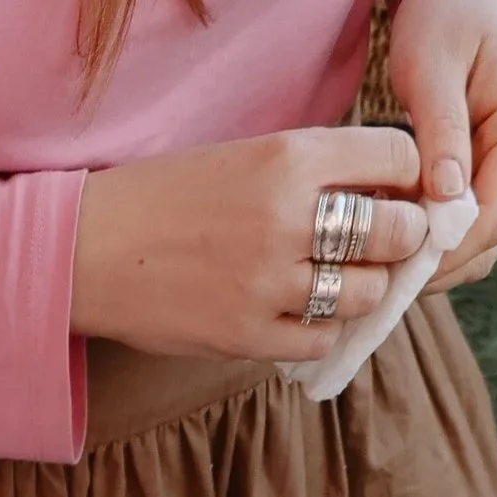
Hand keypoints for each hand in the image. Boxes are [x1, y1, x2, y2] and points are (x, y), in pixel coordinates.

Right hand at [72, 127, 427, 361]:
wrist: (89, 251)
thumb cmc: (168, 199)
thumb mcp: (245, 157)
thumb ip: (312, 171)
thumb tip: (386, 197)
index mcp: (289, 157)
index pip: (398, 160)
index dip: (408, 178)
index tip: (396, 193)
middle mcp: (286, 217)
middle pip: (394, 232)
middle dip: (399, 237)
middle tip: (385, 244)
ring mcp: (267, 282)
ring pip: (365, 292)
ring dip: (362, 289)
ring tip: (337, 282)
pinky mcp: (246, 335)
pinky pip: (319, 339)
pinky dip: (320, 329)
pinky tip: (299, 314)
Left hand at [388, 0, 496, 287]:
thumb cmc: (444, 16)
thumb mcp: (431, 68)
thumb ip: (440, 133)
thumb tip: (445, 198)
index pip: (493, 214)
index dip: (445, 252)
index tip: (394, 271)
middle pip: (490, 235)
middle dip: (437, 262)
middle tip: (377, 277)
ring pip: (481, 236)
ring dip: (434, 255)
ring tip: (381, 261)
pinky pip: (470, 218)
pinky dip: (435, 235)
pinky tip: (395, 237)